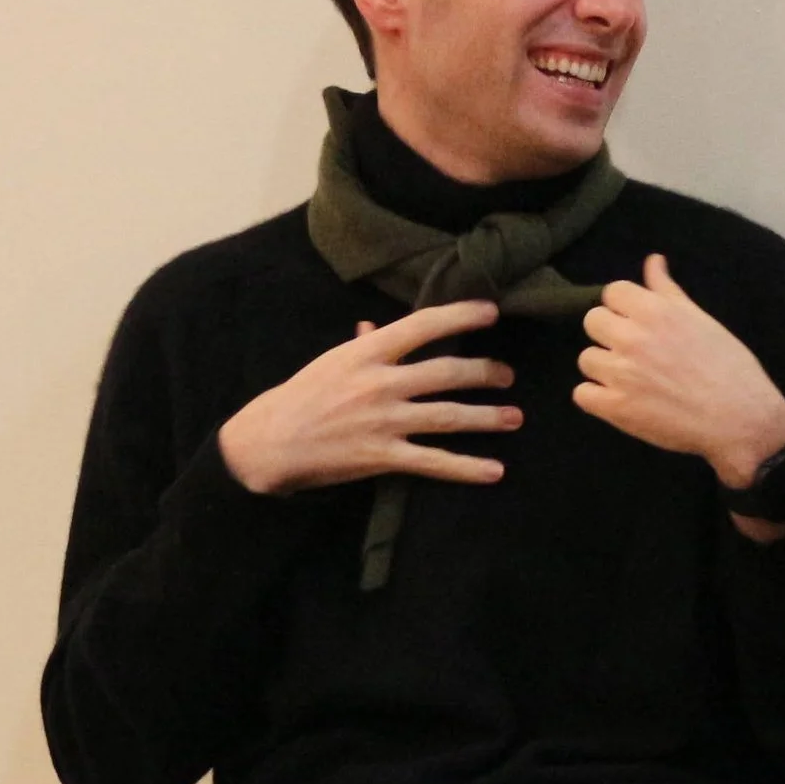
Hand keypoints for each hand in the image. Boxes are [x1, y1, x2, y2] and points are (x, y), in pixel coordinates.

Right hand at [218, 300, 520, 494]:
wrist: (269, 442)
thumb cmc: (300, 397)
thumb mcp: (330, 362)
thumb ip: (361, 346)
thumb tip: (373, 326)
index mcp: (367, 353)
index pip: (422, 326)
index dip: (460, 316)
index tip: (492, 312)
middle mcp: (380, 383)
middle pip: (446, 372)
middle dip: (485, 372)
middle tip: (508, 375)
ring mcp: (384, 421)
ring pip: (448, 416)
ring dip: (487, 417)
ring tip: (514, 417)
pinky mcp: (382, 456)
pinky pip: (433, 461)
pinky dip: (467, 468)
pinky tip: (495, 471)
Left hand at [574, 254, 784, 485]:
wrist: (741, 418)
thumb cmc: (730, 367)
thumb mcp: (701, 319)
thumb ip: (668, 291)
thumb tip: (653, 260)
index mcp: (655, 311)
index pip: (612, 292)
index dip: (623, 307)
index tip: (637, 323)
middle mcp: (632, 337)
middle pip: (592, 321)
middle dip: (609, 334)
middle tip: (634, 352)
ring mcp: (621, 373)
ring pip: (586, 358)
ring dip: (603, 368)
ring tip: (631, 380)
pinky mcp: (615, 407)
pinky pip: (582, 394)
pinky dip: (597, 398)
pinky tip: (621, 401)